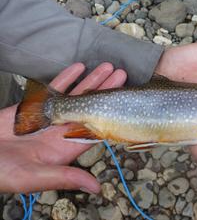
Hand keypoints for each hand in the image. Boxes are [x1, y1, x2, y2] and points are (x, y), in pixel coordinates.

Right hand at [0, 63, 126, 192]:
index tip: (124, 99)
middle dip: (106, 91)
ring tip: (107, 67)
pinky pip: (54, 88)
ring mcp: (51, 116)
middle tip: (121, 75)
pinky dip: (67, 77)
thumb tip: (96, 188)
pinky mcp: (36, 105)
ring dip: (91, 80)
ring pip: (76, 94)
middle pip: (91, 107)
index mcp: (66, 147)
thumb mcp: (34, 177)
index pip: (96, 128)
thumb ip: (65, 178)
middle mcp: (63, 130)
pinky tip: (79, 67)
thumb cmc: (2, 171)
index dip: (112, 113)